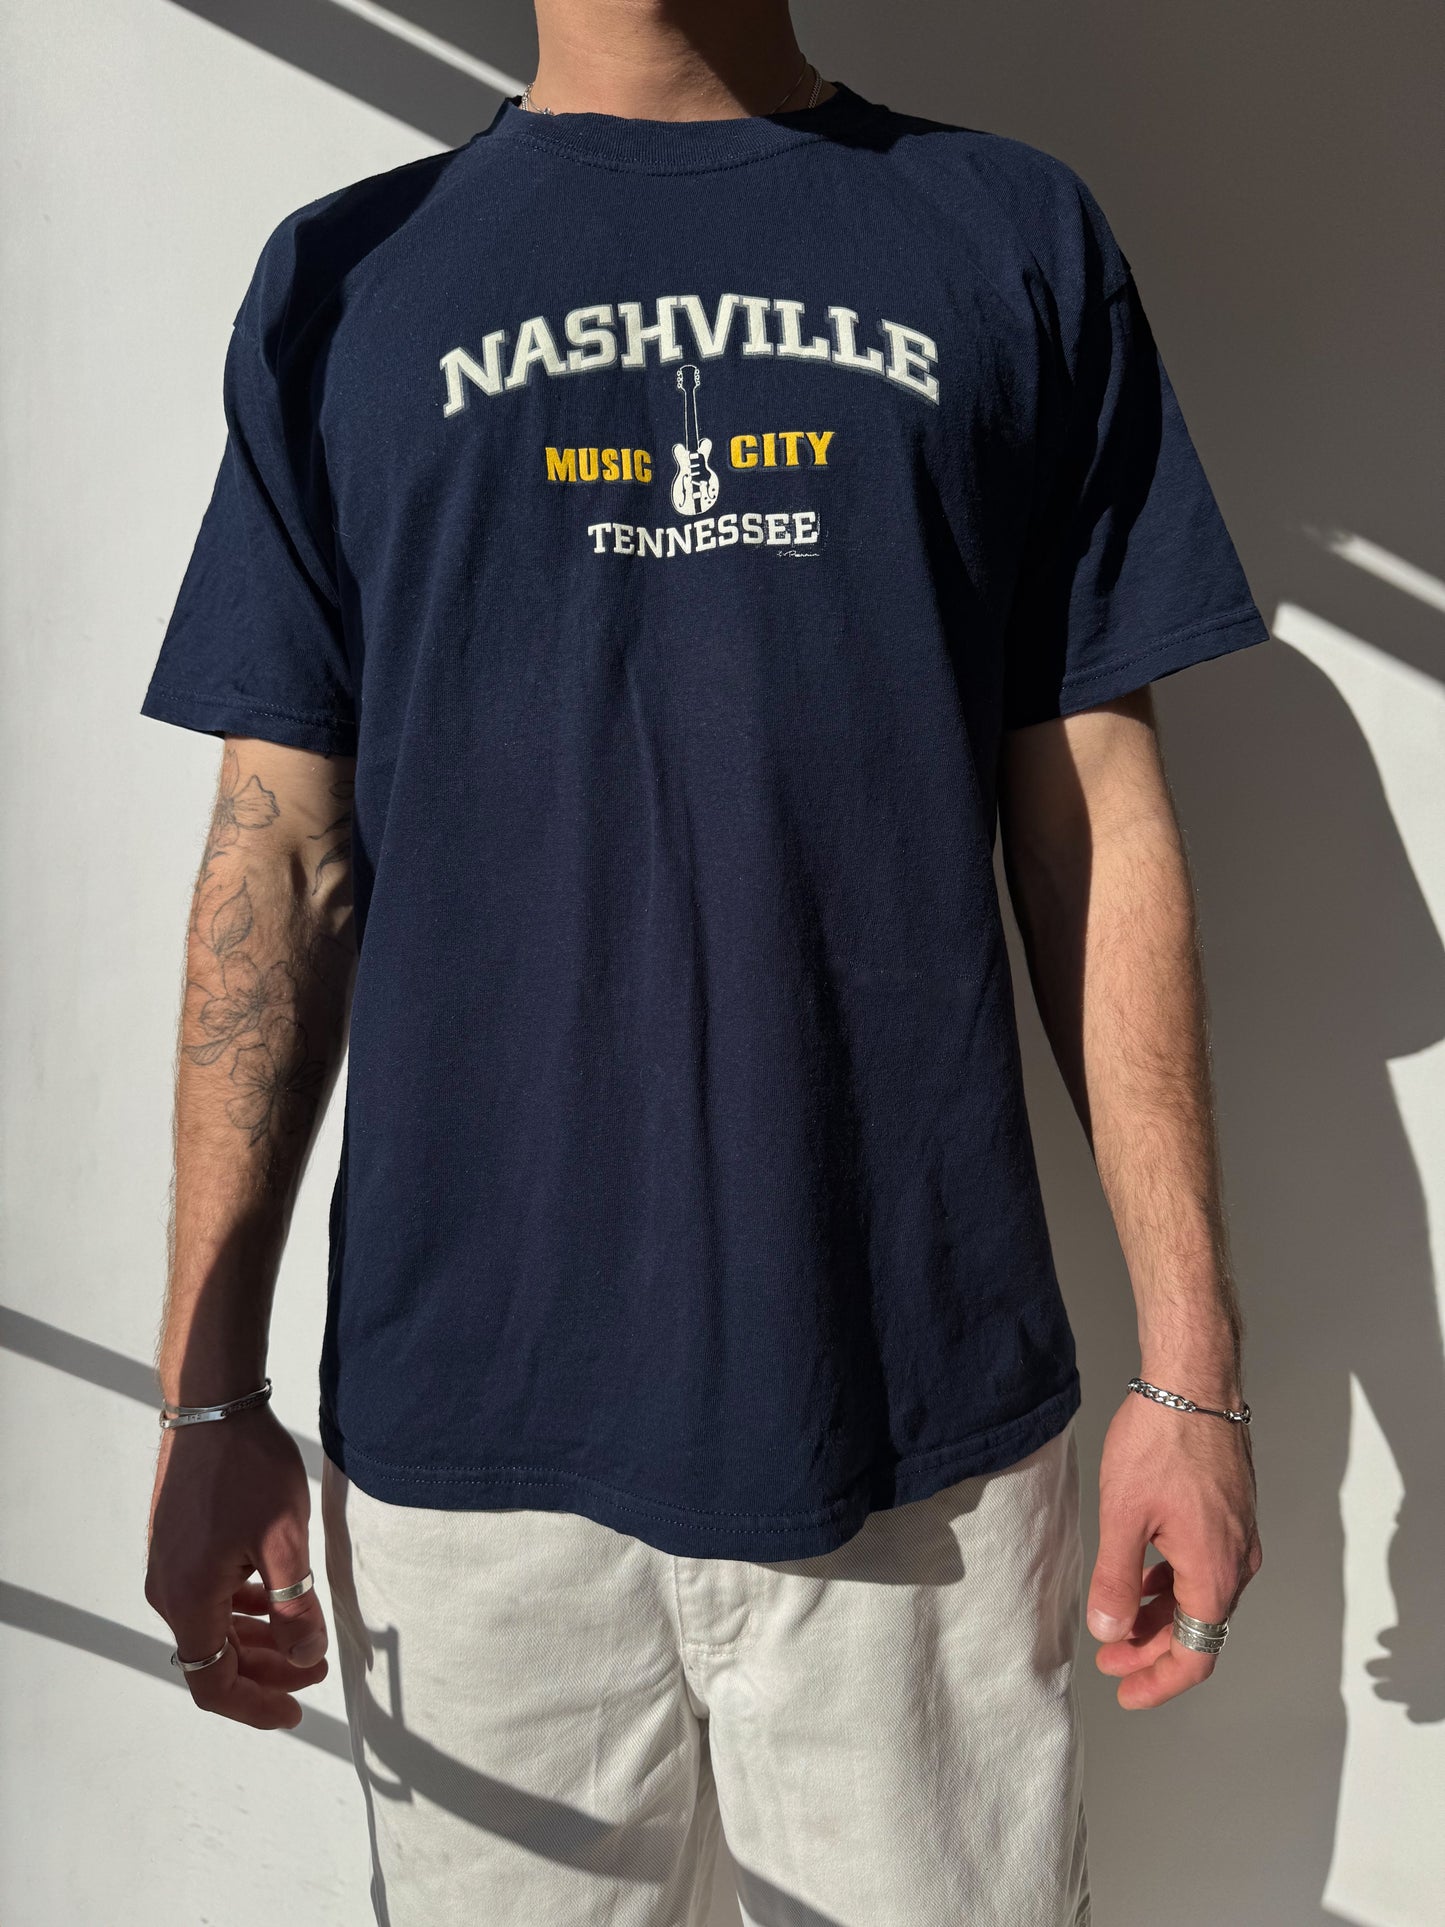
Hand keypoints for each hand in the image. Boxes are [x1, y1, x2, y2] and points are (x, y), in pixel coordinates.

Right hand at [145, 1406, 328, 1729]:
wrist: (213, 1406)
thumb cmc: (249, 1468)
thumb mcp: (284, 1539)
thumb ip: (295, 1606)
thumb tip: (306, 1658)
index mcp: (189, 1600)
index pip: (213, 1682)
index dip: (255, 1705)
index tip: (296, 1711)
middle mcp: (169, 1591)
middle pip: (213, 1657)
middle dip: (266, 1672)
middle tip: (315, 1669)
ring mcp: (170, 1566)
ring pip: (213, 1626)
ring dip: (256, 1640)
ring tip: (304, 1638)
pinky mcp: (178, 1544)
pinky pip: (208, 1596)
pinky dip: (241, 1609)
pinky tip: (272, 1600)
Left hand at [1086, 1389, 1260, 1708]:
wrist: (1194, 1384)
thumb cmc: (1161, 1441)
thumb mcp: (1123, 1516)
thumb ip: (1115, 1580)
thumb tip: (1109, 1631)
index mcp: (1214, 1572)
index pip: (1195, 1654)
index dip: (1159, 1681)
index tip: (1126, 1692)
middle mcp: (1237, 1562)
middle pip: (1199, 1630)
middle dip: (1151, 1651)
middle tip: (1109, 1660)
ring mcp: (1239, 1537)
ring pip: (1200, 1598)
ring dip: (1160, 1616)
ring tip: (1118, 1623)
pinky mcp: (1232, 1514)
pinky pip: (1204, 1567)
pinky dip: (1173, 1584)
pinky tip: (1142, 1576)